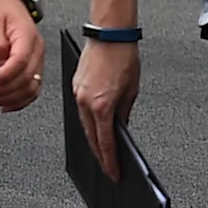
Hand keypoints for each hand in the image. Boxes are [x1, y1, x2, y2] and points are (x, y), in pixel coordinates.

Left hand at [0, 0, 43, 111]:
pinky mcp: (32, 66)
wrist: (6, 2)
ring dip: (11, 98)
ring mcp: (37, 59)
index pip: (21, 61)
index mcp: (27, 36)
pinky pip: (32, 88)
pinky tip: (7, 105)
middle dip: (5, 91)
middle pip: (27, 79)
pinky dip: (21, 100)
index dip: (6, 76)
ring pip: (32, 87)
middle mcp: (36, 50)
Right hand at [72, 32, 141, 176]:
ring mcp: (78, 95)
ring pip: (84, 126)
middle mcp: (86, 103)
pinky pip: (80, 111)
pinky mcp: (75, 87)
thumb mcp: (132, 90)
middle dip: (100, 155)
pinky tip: (96, 127)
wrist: (109, 34)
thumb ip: (124, 113)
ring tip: (103, 151)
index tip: (114, 173)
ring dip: (93, 139)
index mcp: (102, 106)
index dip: (110, 162)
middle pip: (91, 138)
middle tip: (108, 168)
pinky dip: (89, 122)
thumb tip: (122, 129)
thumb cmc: (123, 57)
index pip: (105, 143)